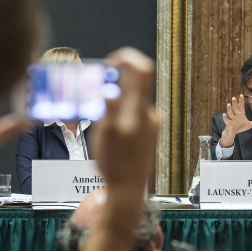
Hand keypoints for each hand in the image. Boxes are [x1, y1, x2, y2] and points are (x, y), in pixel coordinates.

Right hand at [93, 48, 158, 200]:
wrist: (129, 191)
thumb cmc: (115, 165)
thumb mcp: (105, 134)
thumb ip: (109, 108)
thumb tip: (109, 90)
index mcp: (139, 111)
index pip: (141, 70)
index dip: (127, 58)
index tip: (112, 60)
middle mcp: (151, 115)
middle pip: (136, 85)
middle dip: (116, 82)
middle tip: (98, 90)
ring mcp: (153, 125)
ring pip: (133, 101)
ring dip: (118, 101)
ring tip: (102, 118)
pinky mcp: (151, 134)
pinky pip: (135, 114)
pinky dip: (122, 114)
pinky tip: (111, 131)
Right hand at [219, 95, 251, 147]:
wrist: (232, 133)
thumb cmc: (239, 127)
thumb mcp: (248, 125)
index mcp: (240, 114)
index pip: (241, 106)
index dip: (241, 101)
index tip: (241, 95)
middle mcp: (235, 115)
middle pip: (235, 108)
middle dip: (234, 103)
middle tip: (234, 98)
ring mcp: (231, 119)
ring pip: (230, 113)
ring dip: (229, 109)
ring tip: (228, 104)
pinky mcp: (228, 124)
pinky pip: (227, 120)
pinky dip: (225, 118)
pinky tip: (224, 115)